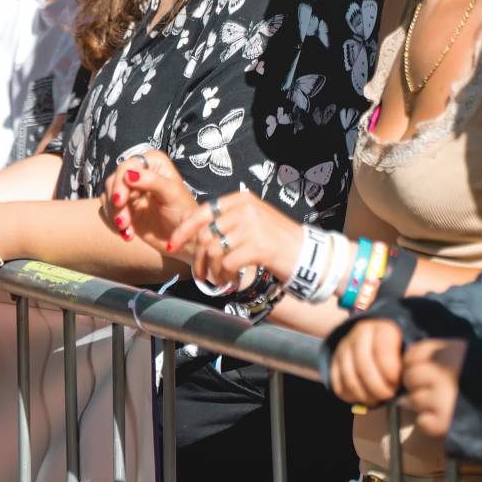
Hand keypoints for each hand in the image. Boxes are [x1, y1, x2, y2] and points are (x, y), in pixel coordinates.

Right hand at [103, 150, 196, 253]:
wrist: (184, 240)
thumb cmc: (184, 213)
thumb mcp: (172, 195)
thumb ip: (153, 181)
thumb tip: (128, 175)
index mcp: (153, 163)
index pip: (127, 166)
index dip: (120, 183)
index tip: (119, 201)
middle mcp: (139, 173)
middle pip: (113, 181)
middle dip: (115, 204)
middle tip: (123, 222)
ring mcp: (130, 190)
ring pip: (107, 196)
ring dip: (114, 215)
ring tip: (127, 231)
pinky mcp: (124, 207)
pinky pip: (106, 210)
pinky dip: (112, 223)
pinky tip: (128, 234)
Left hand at [169, 190, 305, 289]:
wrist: (308, 253)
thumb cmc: (278, 241)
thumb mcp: (253, 221)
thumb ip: (228, 222)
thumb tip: (197, 235)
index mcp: (241, 199)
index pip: (202, 211)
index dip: (184, 229)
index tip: (173, 243)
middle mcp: (245, 208)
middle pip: (205, 233)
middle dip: (197, 257)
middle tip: (199, 274)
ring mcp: (252, 226)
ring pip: (213, 250)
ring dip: (211, 270)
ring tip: (219, 280)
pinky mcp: (258, 246)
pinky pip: (227, 263)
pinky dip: (225, 276)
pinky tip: (232, 282)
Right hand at [329, 318, 404, 406]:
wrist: (374, 337)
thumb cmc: (395, 349)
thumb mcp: (405, 348)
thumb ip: (405, 362)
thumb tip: (404, 379)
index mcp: (381, 328)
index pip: (382, 353)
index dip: (391, 375)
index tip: (397, 384)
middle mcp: (359, 334)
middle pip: (364, 368)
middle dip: (378, 389)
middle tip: (388, 396)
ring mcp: (344, 347)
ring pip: (350, 380)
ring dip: (365, 396)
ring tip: (377, 399)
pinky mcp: (334, 360)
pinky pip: (338, 386)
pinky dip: (351, 397)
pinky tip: (364, 397)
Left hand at [402, 339, 464, 438]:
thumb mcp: (466, 351)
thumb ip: (439, 351)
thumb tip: (409, 354)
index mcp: (449, 351)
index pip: (413, 354)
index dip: (415, 363)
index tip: (427, 370)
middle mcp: (443, 373)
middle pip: (410, 377)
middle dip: (418, 384)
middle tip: (434, 389)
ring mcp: (442, 398)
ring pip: (414, 400)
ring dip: (424, 404)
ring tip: (443, 404)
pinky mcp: (444, 422)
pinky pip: (422, 422)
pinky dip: (429, 423)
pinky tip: (445, 418)